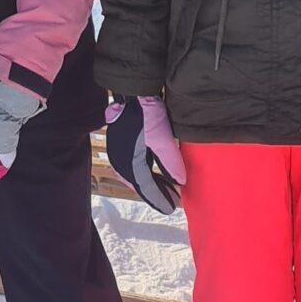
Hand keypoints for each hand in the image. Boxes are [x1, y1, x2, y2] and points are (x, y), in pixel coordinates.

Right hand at [105, 97, 185, 215]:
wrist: (133, 93)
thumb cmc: (147, 114)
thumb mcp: (163, 139)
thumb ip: (171, 162)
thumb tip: (181, 182)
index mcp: (129, 165)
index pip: (147, 188)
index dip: (160, 199)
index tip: (171, 208)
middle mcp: (121, 163)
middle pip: (141, 185)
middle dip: (157, 193)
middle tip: (174, 201)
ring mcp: (120, 156)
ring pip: (138, 177)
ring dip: (153, 184)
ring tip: (169, 190)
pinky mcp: (122, 147)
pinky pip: (135, 168)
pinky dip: (147, 174)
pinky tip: (156, 174)